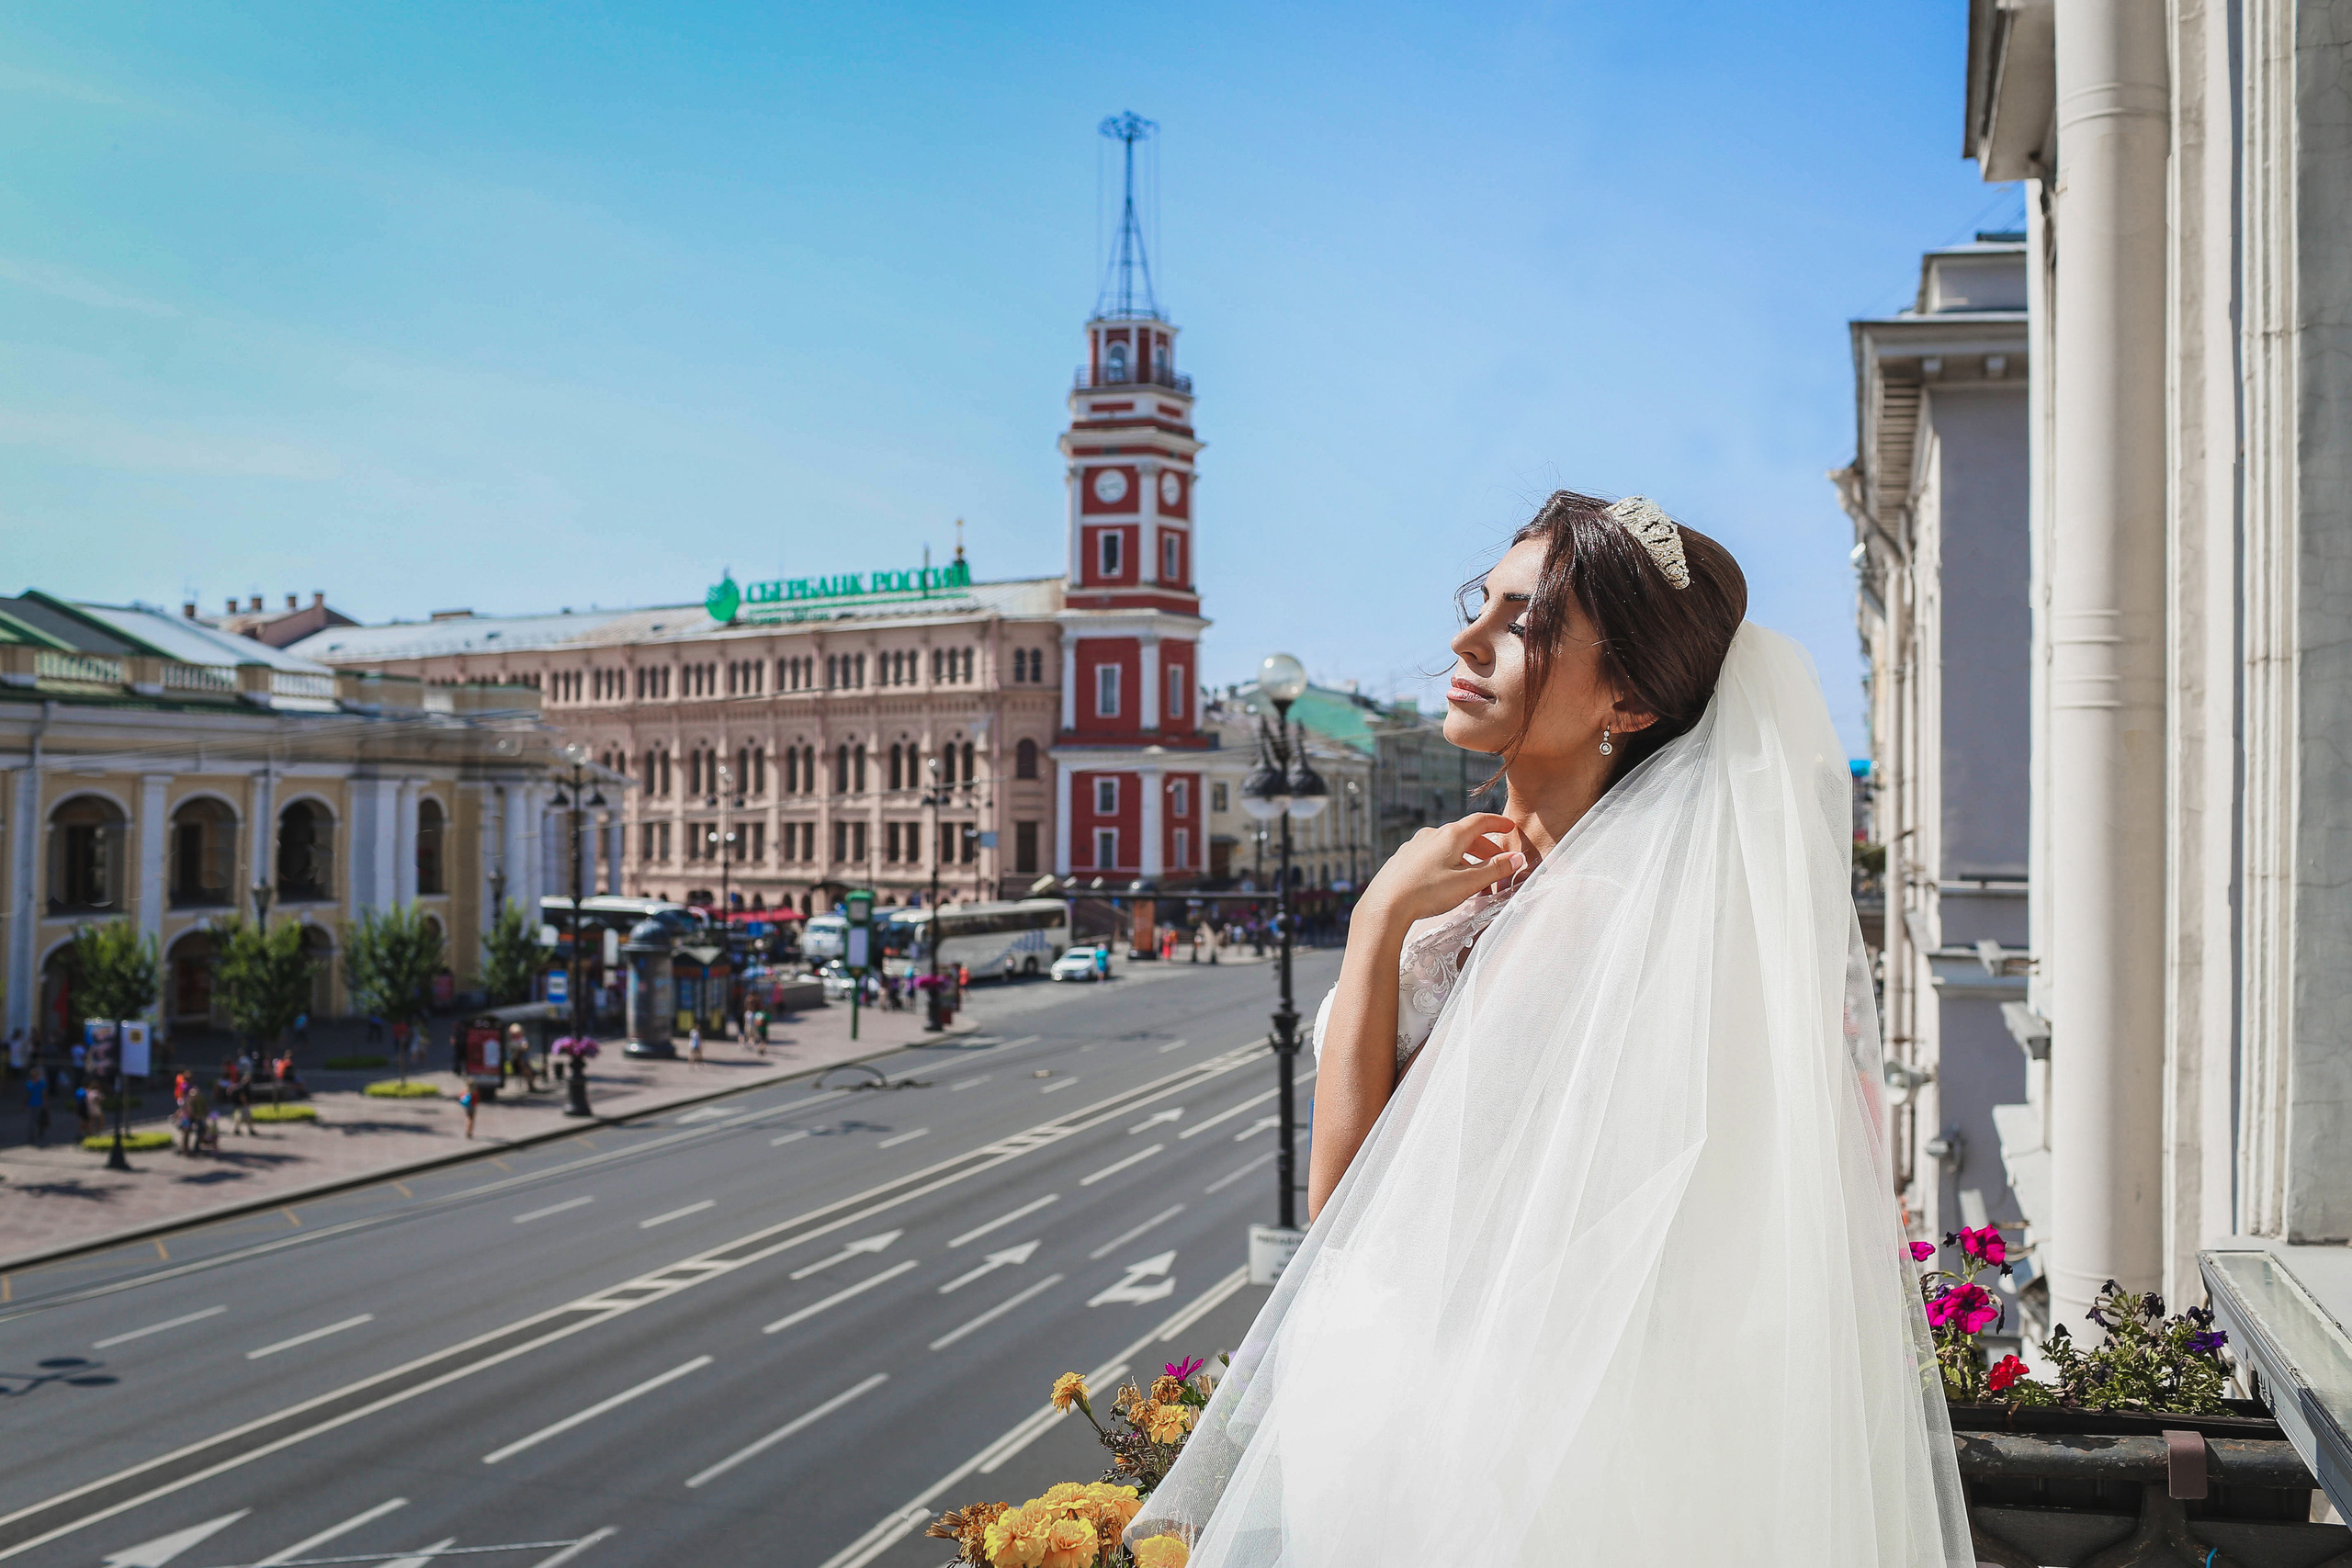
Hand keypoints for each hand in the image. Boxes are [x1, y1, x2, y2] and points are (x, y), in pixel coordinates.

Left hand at [1356, 813, 1523, 928]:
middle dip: (1485, 848)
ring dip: (1466, 859)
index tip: (1509, 827)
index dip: (1497, 823)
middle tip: (1498, 864)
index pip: (1480, 821)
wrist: (1385, 905)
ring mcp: (1415, 845)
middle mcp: (1431, 834)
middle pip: (1465, 835)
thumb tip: (1517, 858)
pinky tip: (1448, 881)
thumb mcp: (1467, 883)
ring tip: (1475, 880)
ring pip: (1448, 847)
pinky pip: (1432, 855)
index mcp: (1450, 835)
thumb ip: (1494, 869)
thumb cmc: (1426, 893)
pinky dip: (1448, 863)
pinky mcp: (1403, 859)